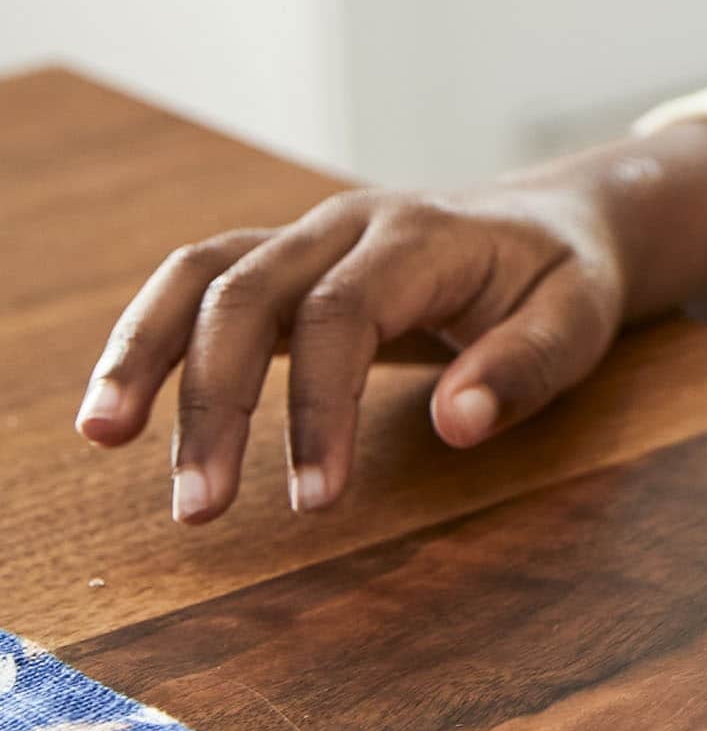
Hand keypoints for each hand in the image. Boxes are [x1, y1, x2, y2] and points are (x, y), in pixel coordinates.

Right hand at [72, 183, 626, 523]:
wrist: (558, 218)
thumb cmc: (566, 276)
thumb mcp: (581, 316)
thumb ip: (527, 366)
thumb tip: (460, 423)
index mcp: (424, 236)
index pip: (343, 314)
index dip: (319, 408)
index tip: (315, 502)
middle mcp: (351, 224)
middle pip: (250, 293)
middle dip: (214, 400)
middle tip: (200, 511)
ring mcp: (310, 238)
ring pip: (202, 275)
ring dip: (146, 353)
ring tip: (102, 435)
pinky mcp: (285, 266)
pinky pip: (199, 287)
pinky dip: (150, 339)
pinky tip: (117, 411)